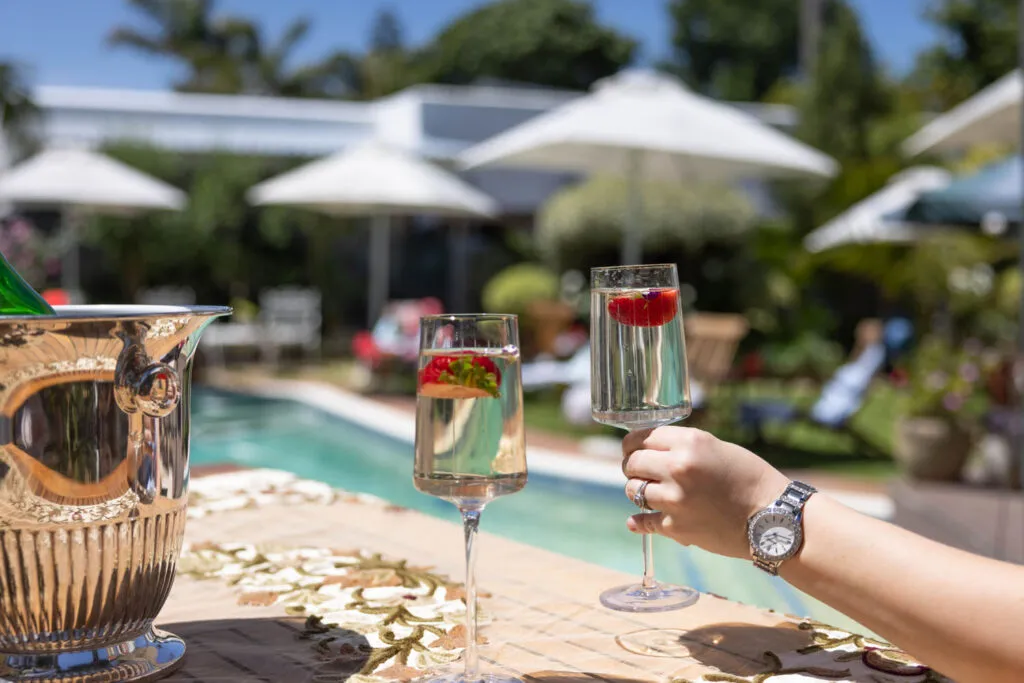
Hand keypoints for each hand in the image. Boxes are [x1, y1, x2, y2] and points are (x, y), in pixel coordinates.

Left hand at [621, 426, 788, 558]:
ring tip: (650, 493)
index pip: (642, 437)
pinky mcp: (675, 527)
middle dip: (633, 466)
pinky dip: (639, 521)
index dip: (633, 444)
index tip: (632, 449)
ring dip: (638, 491)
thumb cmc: (750, 479)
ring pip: (632, 490)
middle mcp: (678, 468)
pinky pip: (642, 521)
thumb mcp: (718, 448)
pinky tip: (637, 520)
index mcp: (690, 443)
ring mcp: (674, 499)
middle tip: (639, 471)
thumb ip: (683, 446)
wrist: (772, 518)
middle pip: (632, 463)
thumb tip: (652, 448)